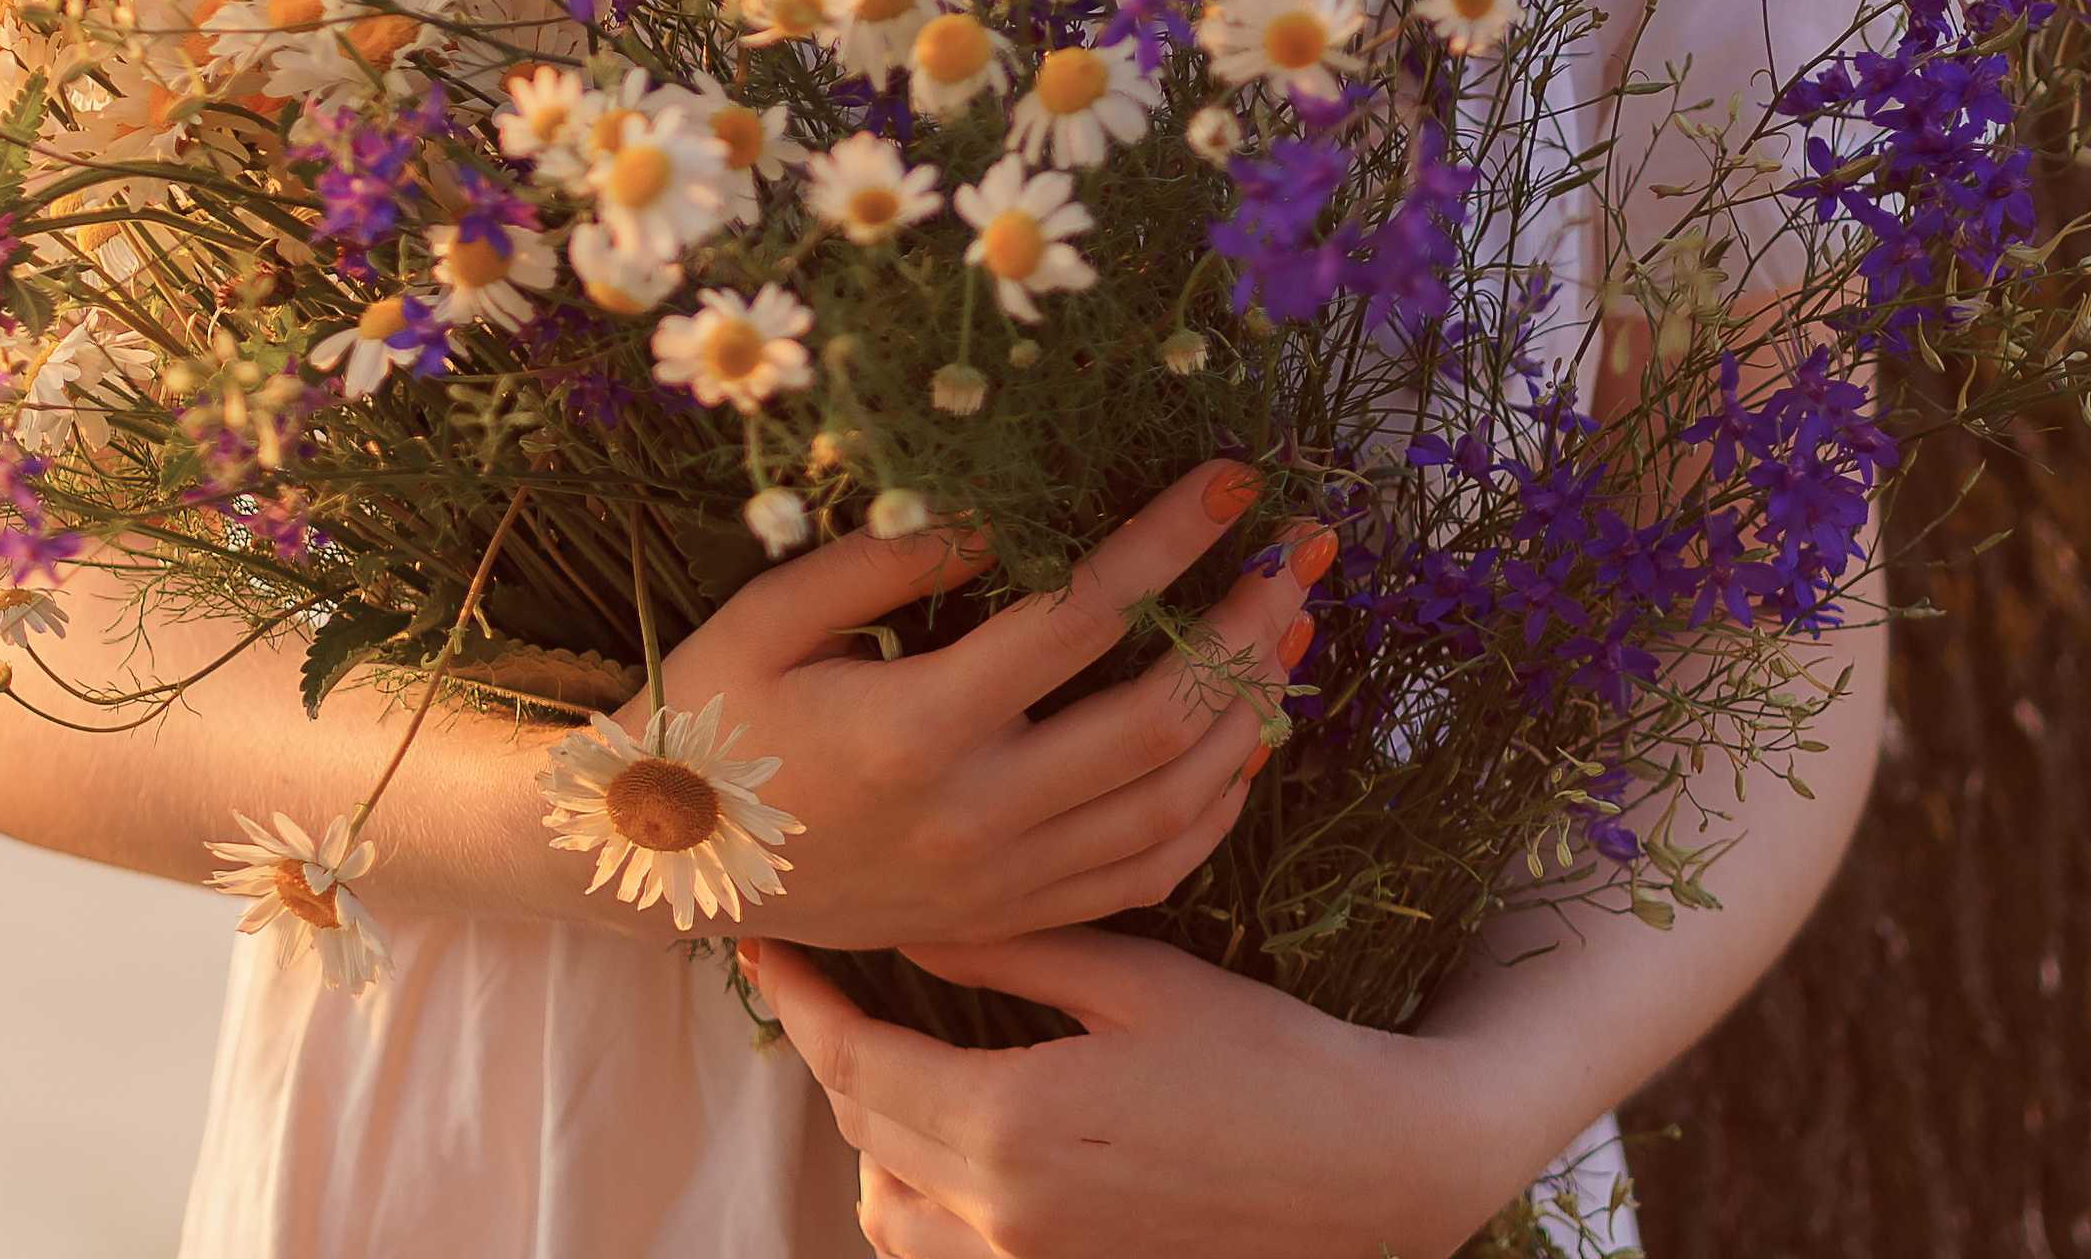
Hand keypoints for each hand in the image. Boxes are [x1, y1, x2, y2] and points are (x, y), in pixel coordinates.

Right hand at [625, 462, 1329, 953]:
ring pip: (1172, 808)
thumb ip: (892, 560)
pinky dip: (1213, 812)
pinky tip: (1242, 747)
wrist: (668, 866)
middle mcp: (977, 815)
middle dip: (1246, 627)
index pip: (1082, 619)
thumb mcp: (778, 614)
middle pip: (1159, 721)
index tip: (1231, 476)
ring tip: (1293, 628)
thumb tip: (998, 504)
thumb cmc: (715, 713)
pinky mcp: (1007, 918)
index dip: (1168, 541)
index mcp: (919, 727)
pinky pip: (1145, 877)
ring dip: (1250, 715)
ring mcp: (1000, 881)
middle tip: (1300, 549)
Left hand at [746, 922, 1515, 1258]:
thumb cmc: (1265, 1055)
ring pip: (891, 1214)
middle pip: (863, 1132)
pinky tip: (949, 1129)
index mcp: (1014, 1127)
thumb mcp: (1134, 975)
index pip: (854, 1064)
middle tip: (822, 970)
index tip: (762, 940)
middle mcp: (1007, 1217)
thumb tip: (907, 911)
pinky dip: (921, 1196)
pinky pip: (946, 1254)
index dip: (797, 999)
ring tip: (888, 1049)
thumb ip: (1010, 947)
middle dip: (827, 1049)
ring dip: (870, 1135)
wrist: (1373, 1170)